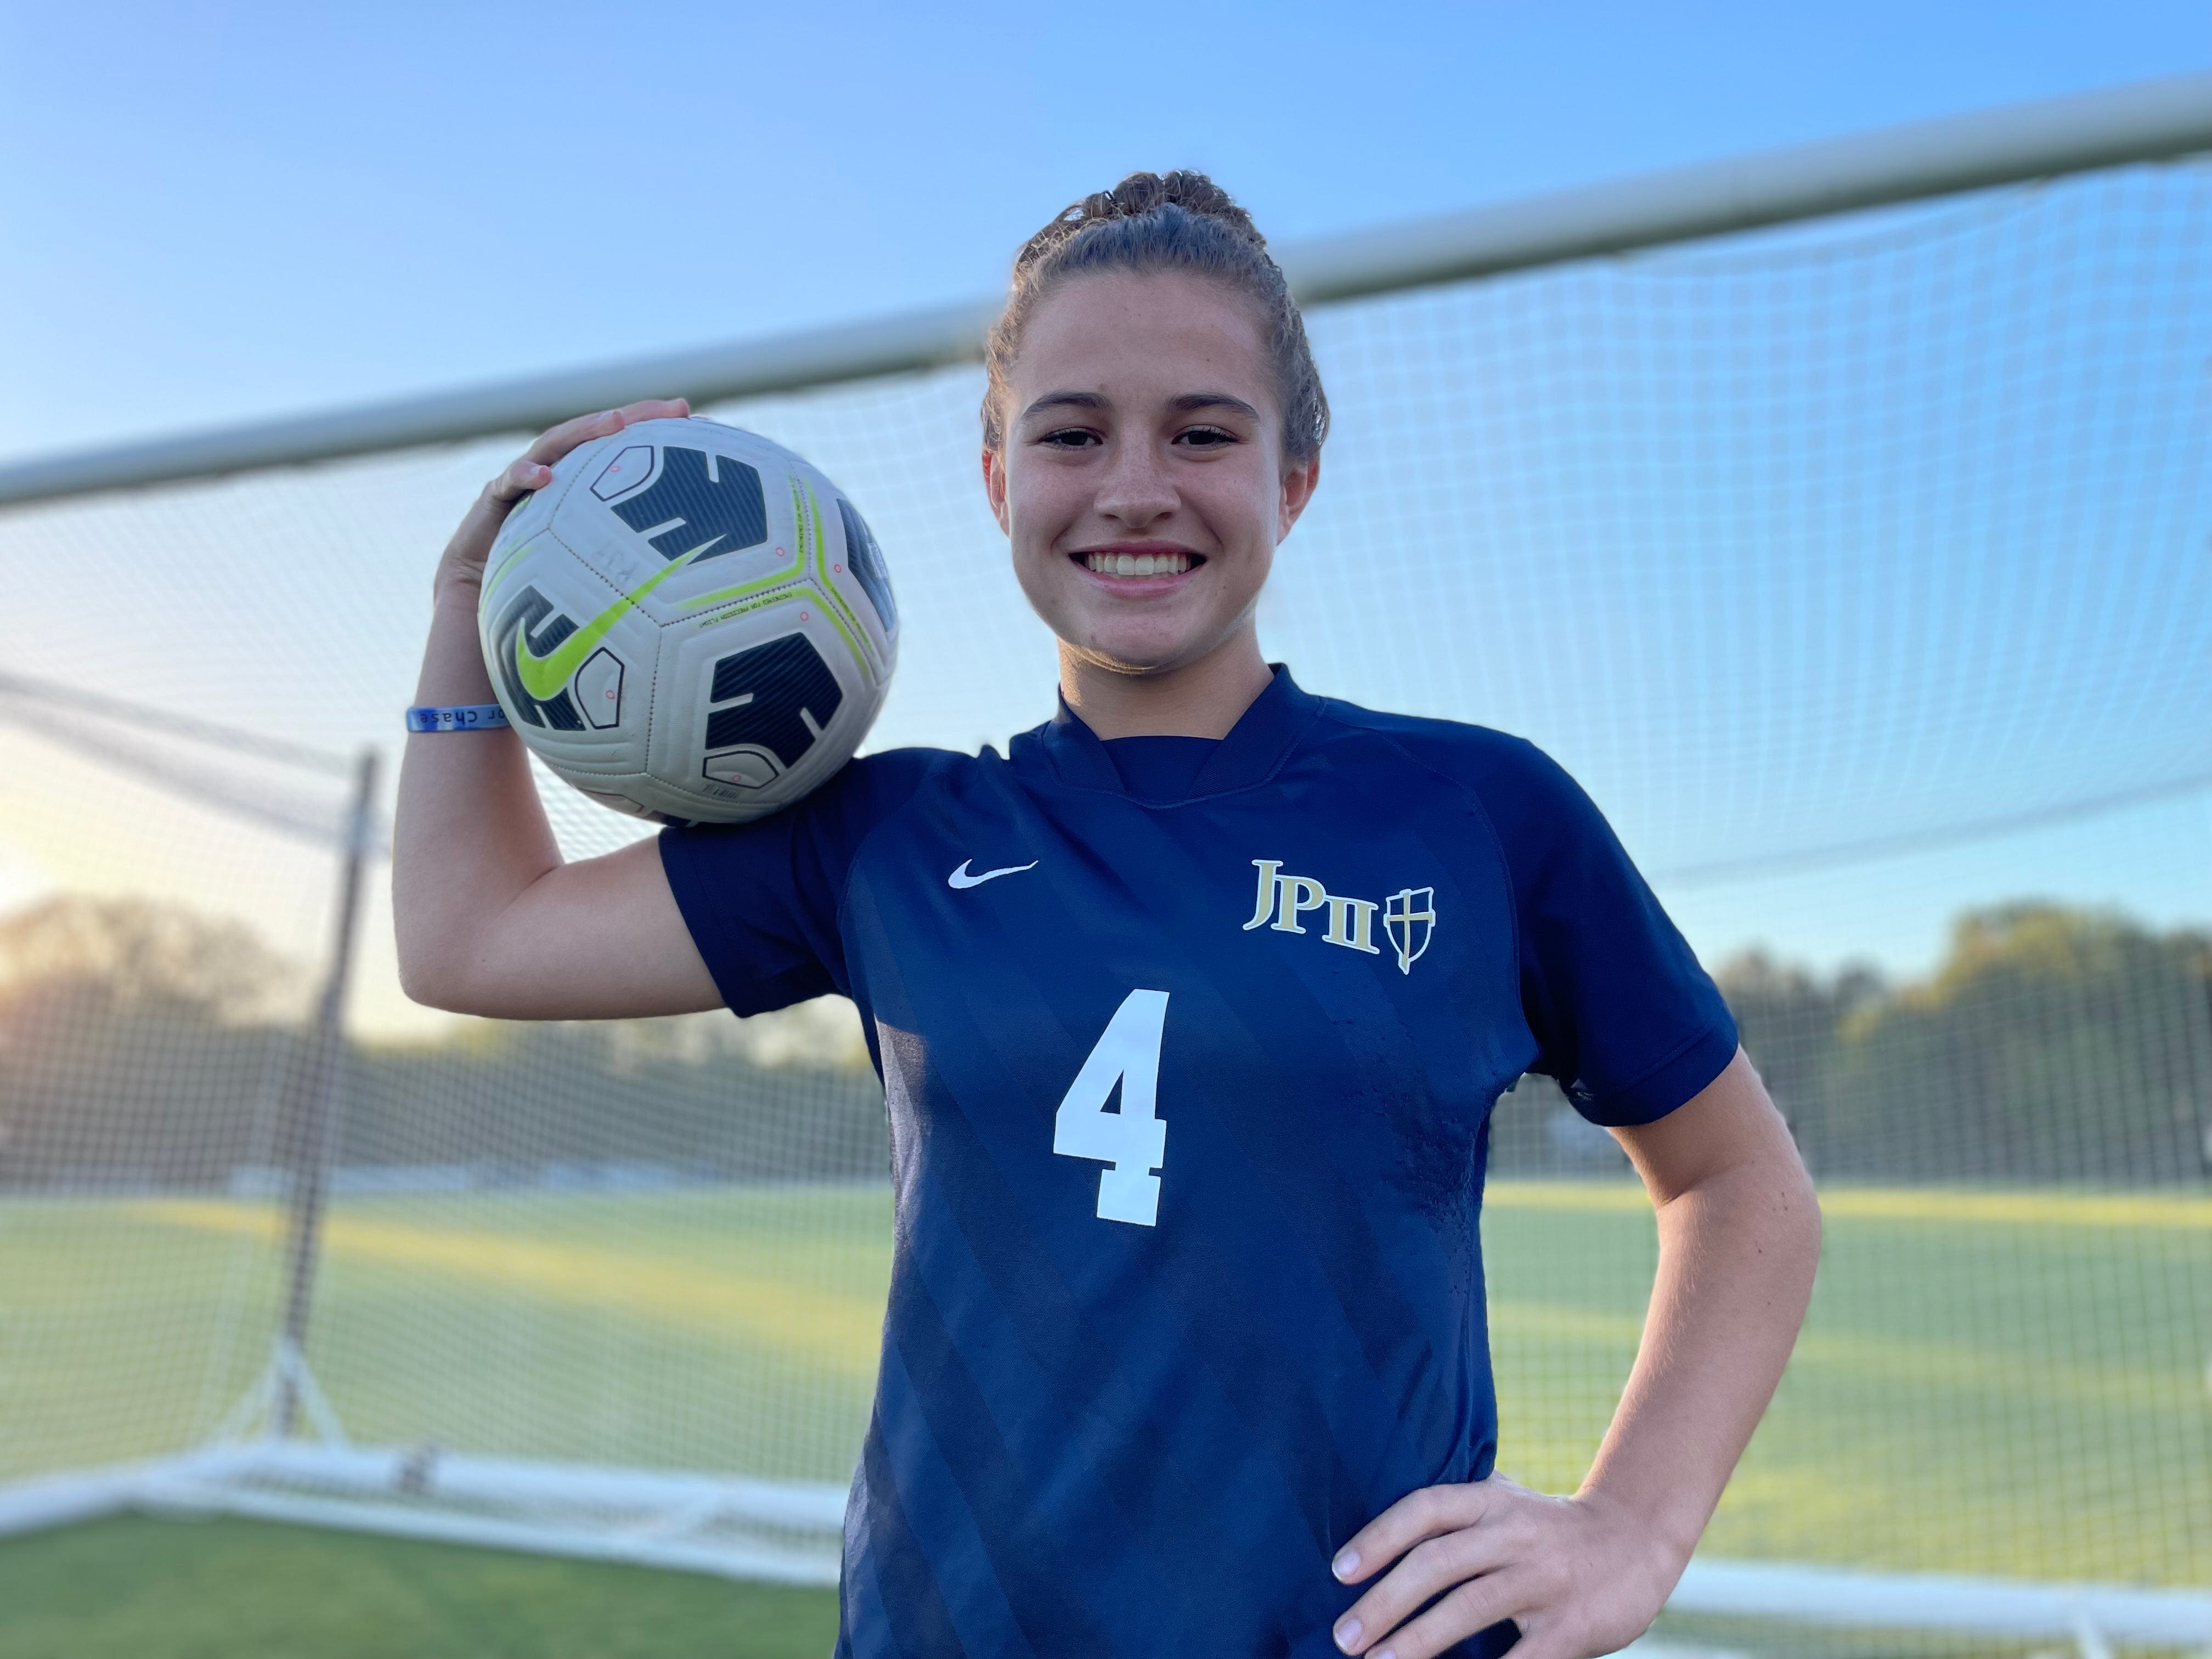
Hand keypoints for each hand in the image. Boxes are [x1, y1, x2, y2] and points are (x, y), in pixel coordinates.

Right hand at [431, 398, 690, 607]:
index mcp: (579, 481)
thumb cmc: (541, 573)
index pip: (618, 446)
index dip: (652, 428)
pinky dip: (527, 475)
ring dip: (585, 431)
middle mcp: (555, 470)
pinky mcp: (493, 498)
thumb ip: (622, 550)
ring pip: (555, 444)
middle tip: (669, 409)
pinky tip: (546, 478)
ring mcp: (523, 479)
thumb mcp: (590, 558)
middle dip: (633, 416)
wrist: (479, 586)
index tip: (690, 415)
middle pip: (594, 434)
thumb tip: (678, 567)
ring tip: (616, 423)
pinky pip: (509, 481)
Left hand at [1329, 1476, 1682, 1658]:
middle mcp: (1515, 1532)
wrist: (1638, 1538)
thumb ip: (1456, 1508)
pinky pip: (1522, 1657)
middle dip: (1385, 1601)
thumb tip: (1377, 1523)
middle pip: (1438, 1562)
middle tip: (1344, 1636)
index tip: (1339, 1571)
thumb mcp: (1505, 1499)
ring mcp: (1545, 1577)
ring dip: (1418, 1640)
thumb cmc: (1550, 1527)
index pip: (1426, 1509)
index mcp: (1491, 1500)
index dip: (1379, 1537)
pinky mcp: (1573, 1623)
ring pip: (1471, 1606)